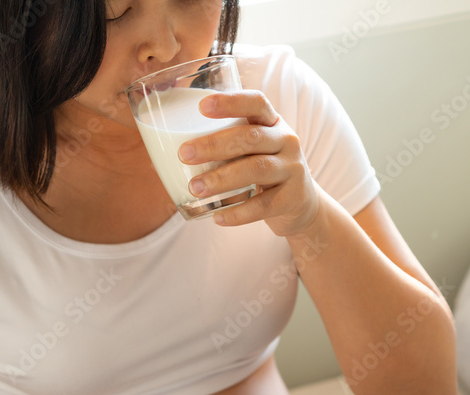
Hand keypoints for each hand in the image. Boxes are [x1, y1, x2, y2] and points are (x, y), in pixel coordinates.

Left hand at [178, 90, 320, 237]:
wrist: (302, 206)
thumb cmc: (265, 173)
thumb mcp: (255, 151)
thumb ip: (227, 144)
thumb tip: (167, 150)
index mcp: (273, 123)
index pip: (256, 103)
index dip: (231, 102)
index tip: (202, 107)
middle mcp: (287, 141)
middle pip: (250, 138)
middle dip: (214, 145)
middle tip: (184, 154)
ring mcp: (292, 170)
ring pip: (255, 170)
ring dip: (221, 179)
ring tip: (195, 188)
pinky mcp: (292, 199)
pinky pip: (263, 206)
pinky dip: (238, 213)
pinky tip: (217, 217)